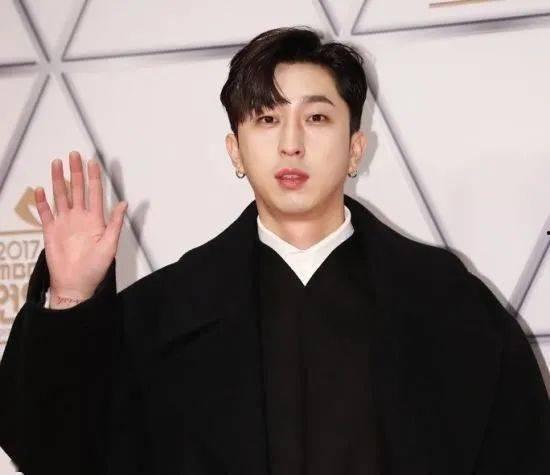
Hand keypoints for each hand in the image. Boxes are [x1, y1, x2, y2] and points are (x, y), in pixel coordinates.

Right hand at [34, 151, 126, 304]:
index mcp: (96, 220)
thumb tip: (124, 203)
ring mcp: (64, 223)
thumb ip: (115, 223)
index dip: (94, 177)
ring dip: (58, 180)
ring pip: (61, 196)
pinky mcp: (51, 232)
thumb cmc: (95, 268)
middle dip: (75, 171)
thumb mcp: (110, 245)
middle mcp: (80, 218)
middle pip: (77, 189)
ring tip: (56, 163)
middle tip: (73, 155)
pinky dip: (41, 202)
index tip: (93, 161)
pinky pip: (45, 214)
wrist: (76, 285)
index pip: (94, 193)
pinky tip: (40, 189)